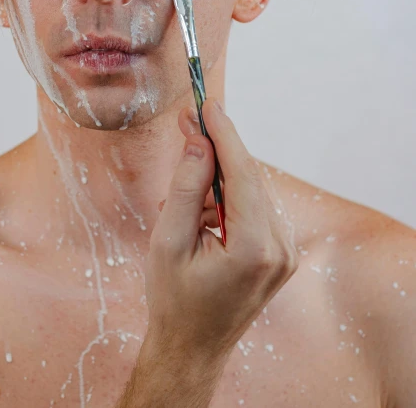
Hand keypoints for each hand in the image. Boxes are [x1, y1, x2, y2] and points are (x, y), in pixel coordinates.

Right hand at [144, 98, 298, 360]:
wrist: (191, 349)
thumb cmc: (173, 300)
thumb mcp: (167, 241)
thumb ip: (186, 188)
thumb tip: (199, 142)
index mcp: (255, 246)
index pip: (242, 173)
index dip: (224, 133)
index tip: (207, 103)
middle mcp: (279, 247)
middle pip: (249, 177)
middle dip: (218, 148)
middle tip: (188, 122)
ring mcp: (284, 252)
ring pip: (250, 190)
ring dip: (216, 179)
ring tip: (178, 201)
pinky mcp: (278, 254)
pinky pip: (252, 208)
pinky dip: (225, 200)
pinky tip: (197, 216)